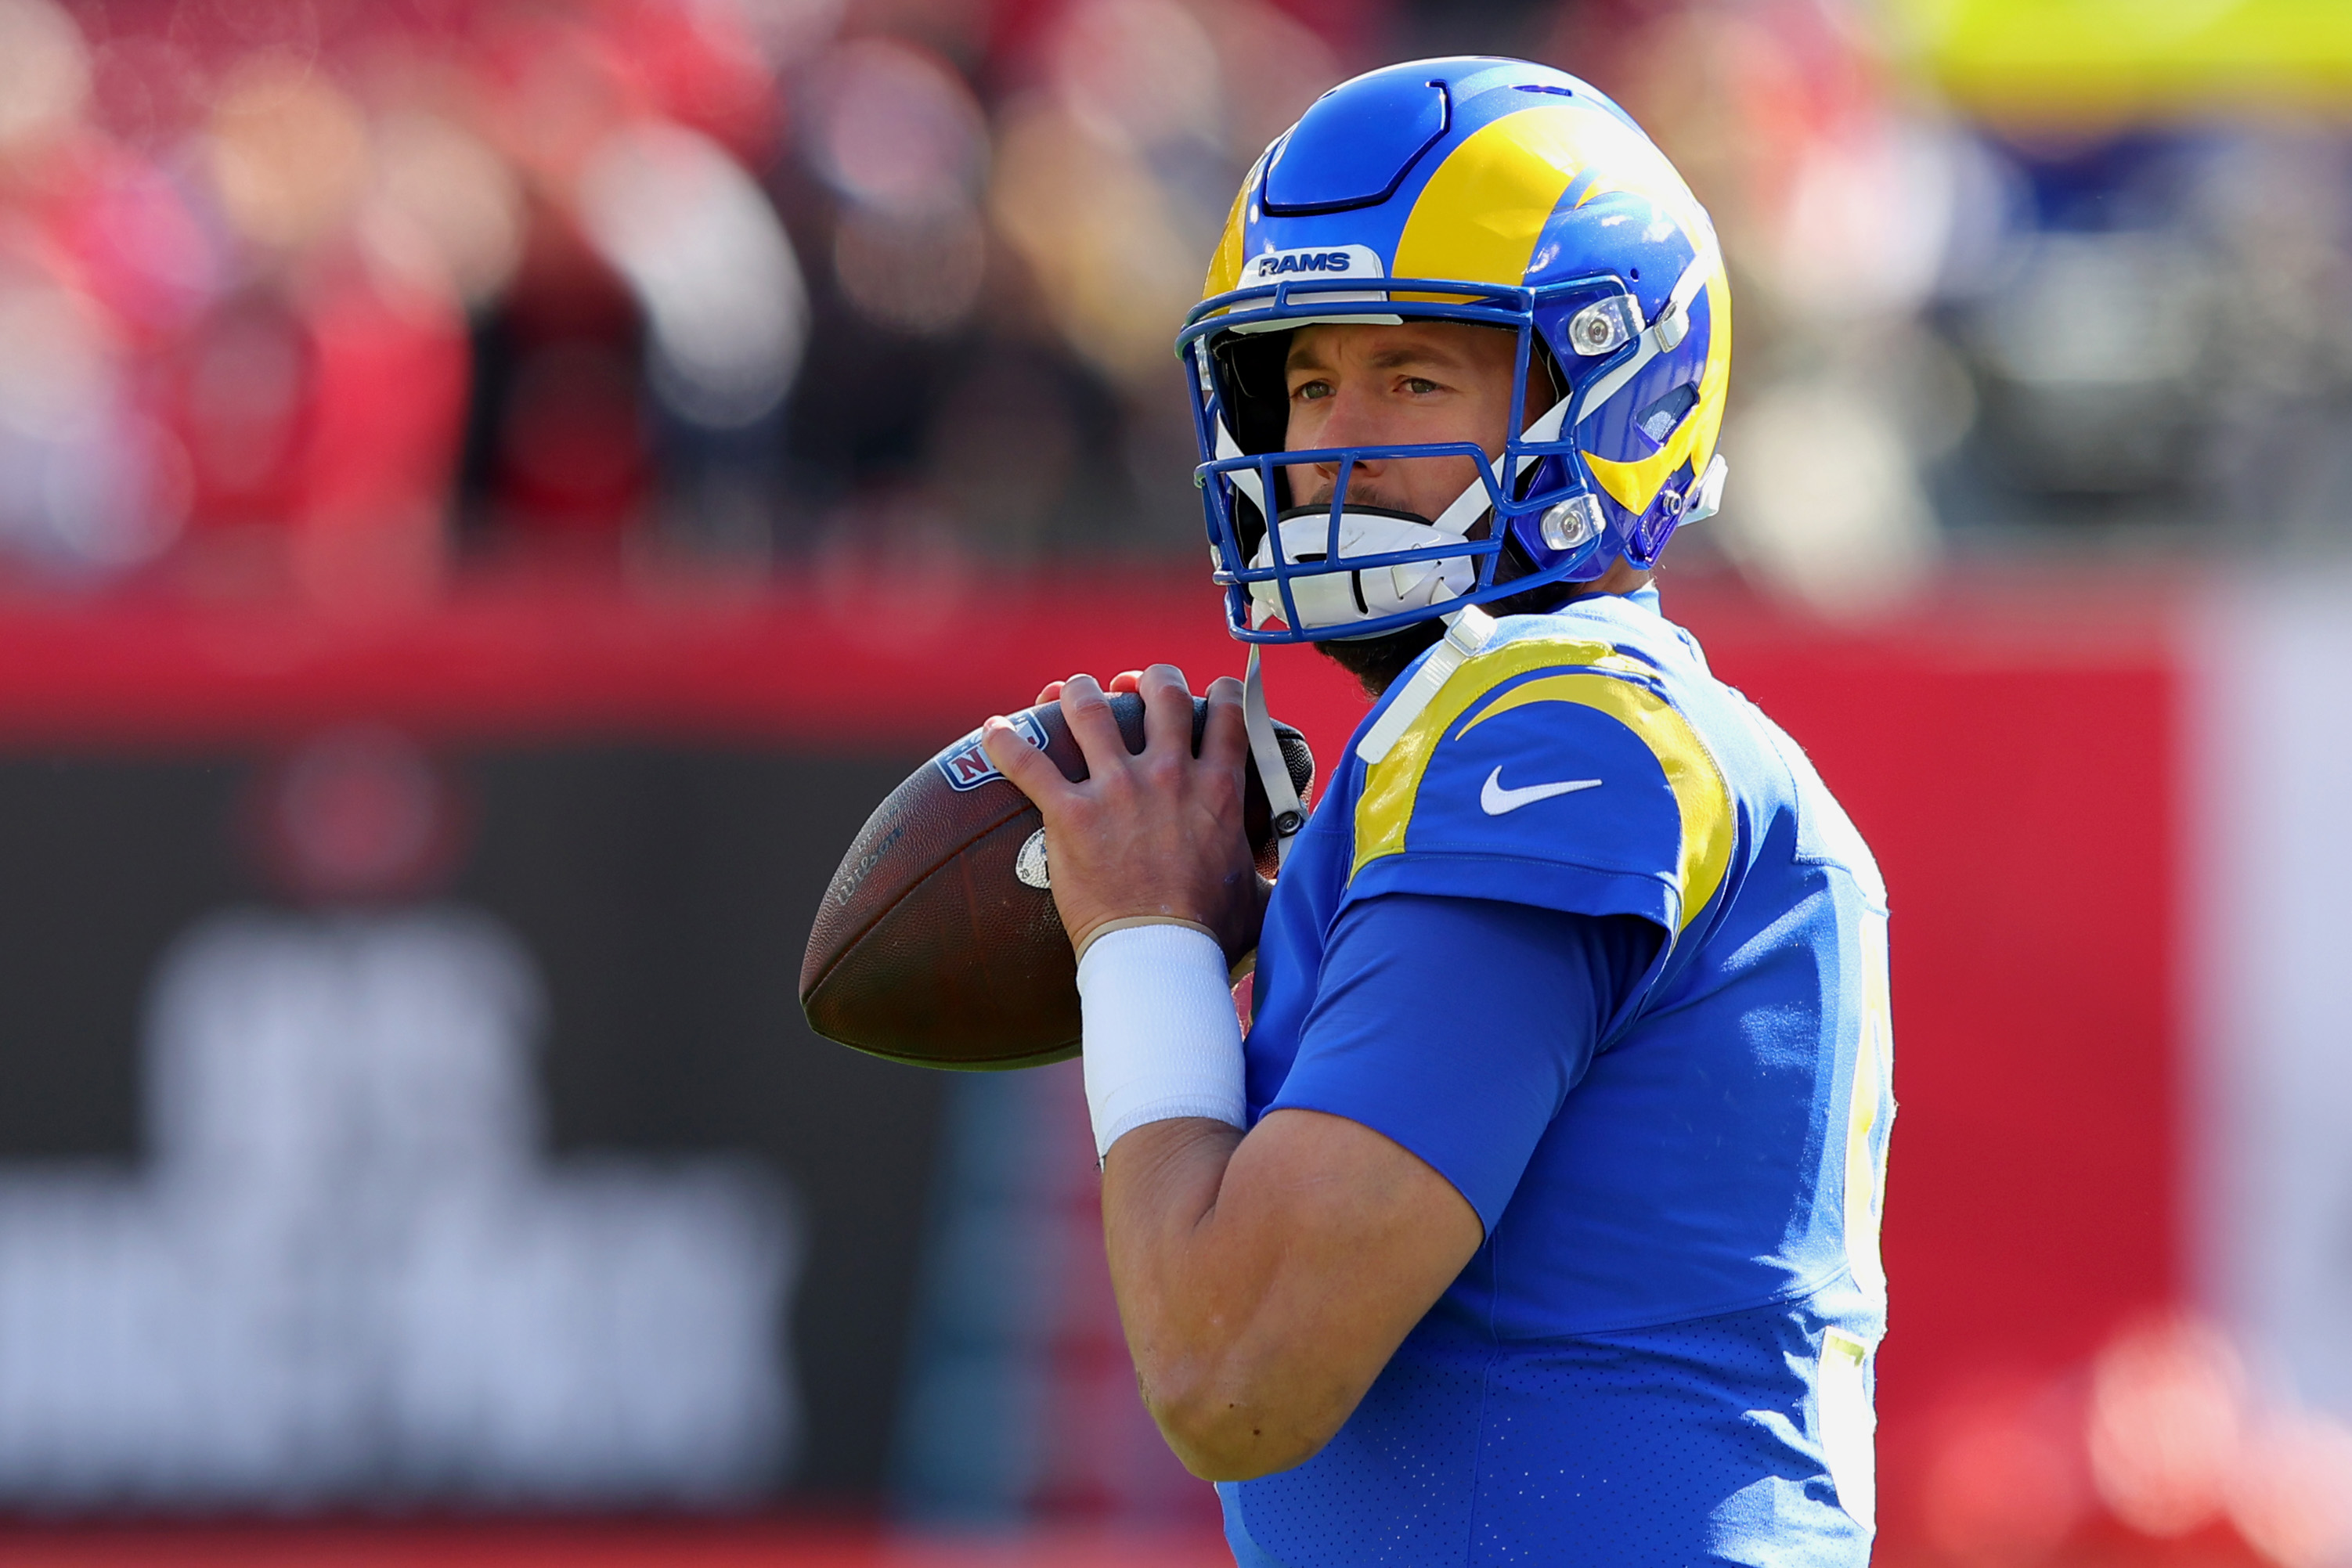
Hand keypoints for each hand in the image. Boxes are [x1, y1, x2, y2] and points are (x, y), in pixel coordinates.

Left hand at [982, 665, 1265, 963]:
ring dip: (1077, 692)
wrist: (1160, 955)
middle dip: (1147, 679)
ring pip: (1091, 710)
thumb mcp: (1259, 894)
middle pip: (1161, 693)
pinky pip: (1029, 763)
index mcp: (1218, 788)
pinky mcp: (1070, 813)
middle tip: (1131, 685)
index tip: (1207, 692)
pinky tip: (993, 731)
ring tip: (1067, 691)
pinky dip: (1006, 743)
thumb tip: (1292, 885)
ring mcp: (1117, 789)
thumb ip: (1272, 875)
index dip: (1219, 692)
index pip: (1228, 713)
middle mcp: (1169, 774)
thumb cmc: (1210, 933)